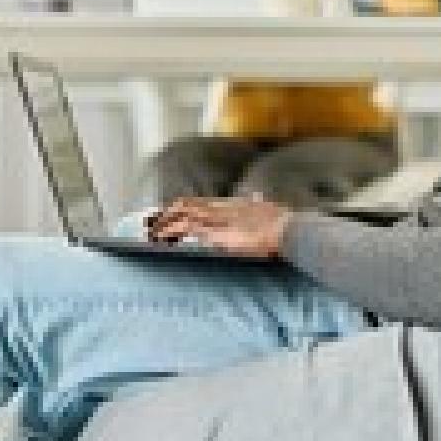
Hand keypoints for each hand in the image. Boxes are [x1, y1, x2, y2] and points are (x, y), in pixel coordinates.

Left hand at [147, 196, 291, 257]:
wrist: (290, 230)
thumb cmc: (284, 225)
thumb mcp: (268, 211)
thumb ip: (258, 206)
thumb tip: (257, 200)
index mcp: (232, 204)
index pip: (199, 202)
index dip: (180, 207)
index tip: (167, 214)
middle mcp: (221, 207)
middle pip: (185, 204)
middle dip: (166, 214)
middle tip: (150, 225)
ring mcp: (218, 218)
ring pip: (181, 214)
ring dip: (164, 224)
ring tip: (151, 235)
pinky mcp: (216, 232)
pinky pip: (186, 228)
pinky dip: (171, 232)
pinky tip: (162, 240)